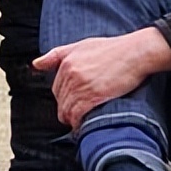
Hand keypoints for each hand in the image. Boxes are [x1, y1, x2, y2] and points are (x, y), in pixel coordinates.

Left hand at [33, 27, 170, 126]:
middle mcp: (71, 74)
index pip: (56, 89)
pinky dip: (79, 123)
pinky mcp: (93, 96)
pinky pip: (78, 115)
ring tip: (81, 122)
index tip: (73, 103)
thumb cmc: (112, 49)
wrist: (135, 53)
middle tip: (78, 115)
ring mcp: (82, 86)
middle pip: (61, 101)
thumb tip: (35, 64)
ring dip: (72, 119)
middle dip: (67, 110)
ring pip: (67, 111)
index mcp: (67, 62)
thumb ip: (57, 55)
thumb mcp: (81, 45)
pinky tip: (85, 124)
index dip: (64, 99)